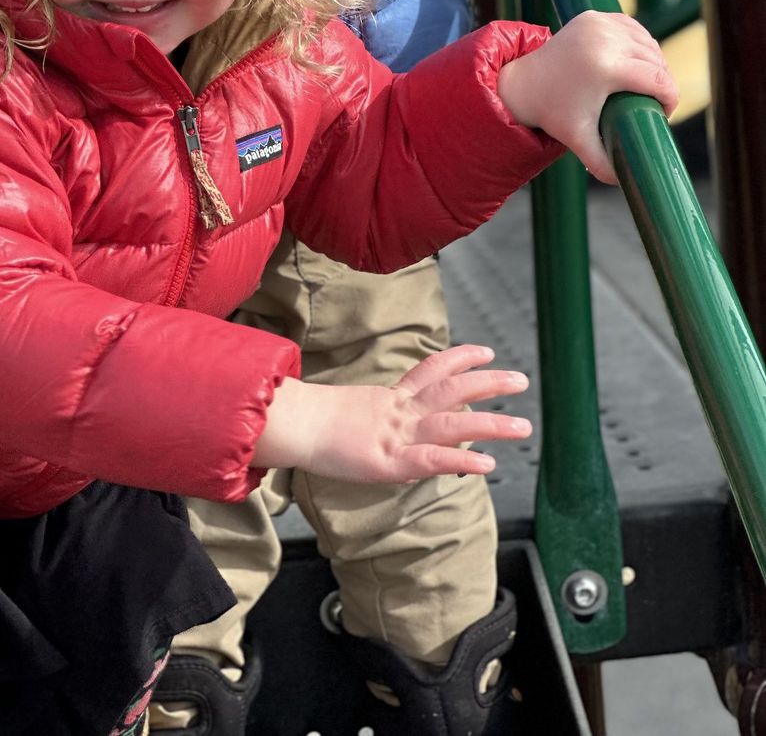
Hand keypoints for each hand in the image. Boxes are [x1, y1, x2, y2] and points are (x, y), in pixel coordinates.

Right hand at [252, 346, 530, 482]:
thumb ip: (370, 416)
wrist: (292, 425)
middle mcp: (399, 411)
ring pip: (452, 423)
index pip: (431, 371)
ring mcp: (397, 434)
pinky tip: (487, 462)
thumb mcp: (348, 414)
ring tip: (522, 426)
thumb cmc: (310, 422)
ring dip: (490, 423)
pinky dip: (462, 459)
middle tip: (520, 379)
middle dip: (488, 383)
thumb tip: (375, 421)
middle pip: (451, 390)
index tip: (485, 352)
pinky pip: (433, 459)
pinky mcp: (391, 461)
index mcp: (390, 399)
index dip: (460, 359)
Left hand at [497, 10, 677, 183]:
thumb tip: (624, 185)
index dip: (670, 97)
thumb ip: (602, 165)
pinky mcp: (593, 16)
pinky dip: (638, 42)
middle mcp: (604, 39)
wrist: (525, 82)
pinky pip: (631, 27)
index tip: (664, 113)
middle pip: (655, 60)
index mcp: (606, 66)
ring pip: (647, 42)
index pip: (658, 79)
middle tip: (654, 102)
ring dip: (653, 61)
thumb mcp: (579, 140)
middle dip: (661, 82)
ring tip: (648, 84)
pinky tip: (637, 60)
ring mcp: (598, 23)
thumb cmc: (554, 112)